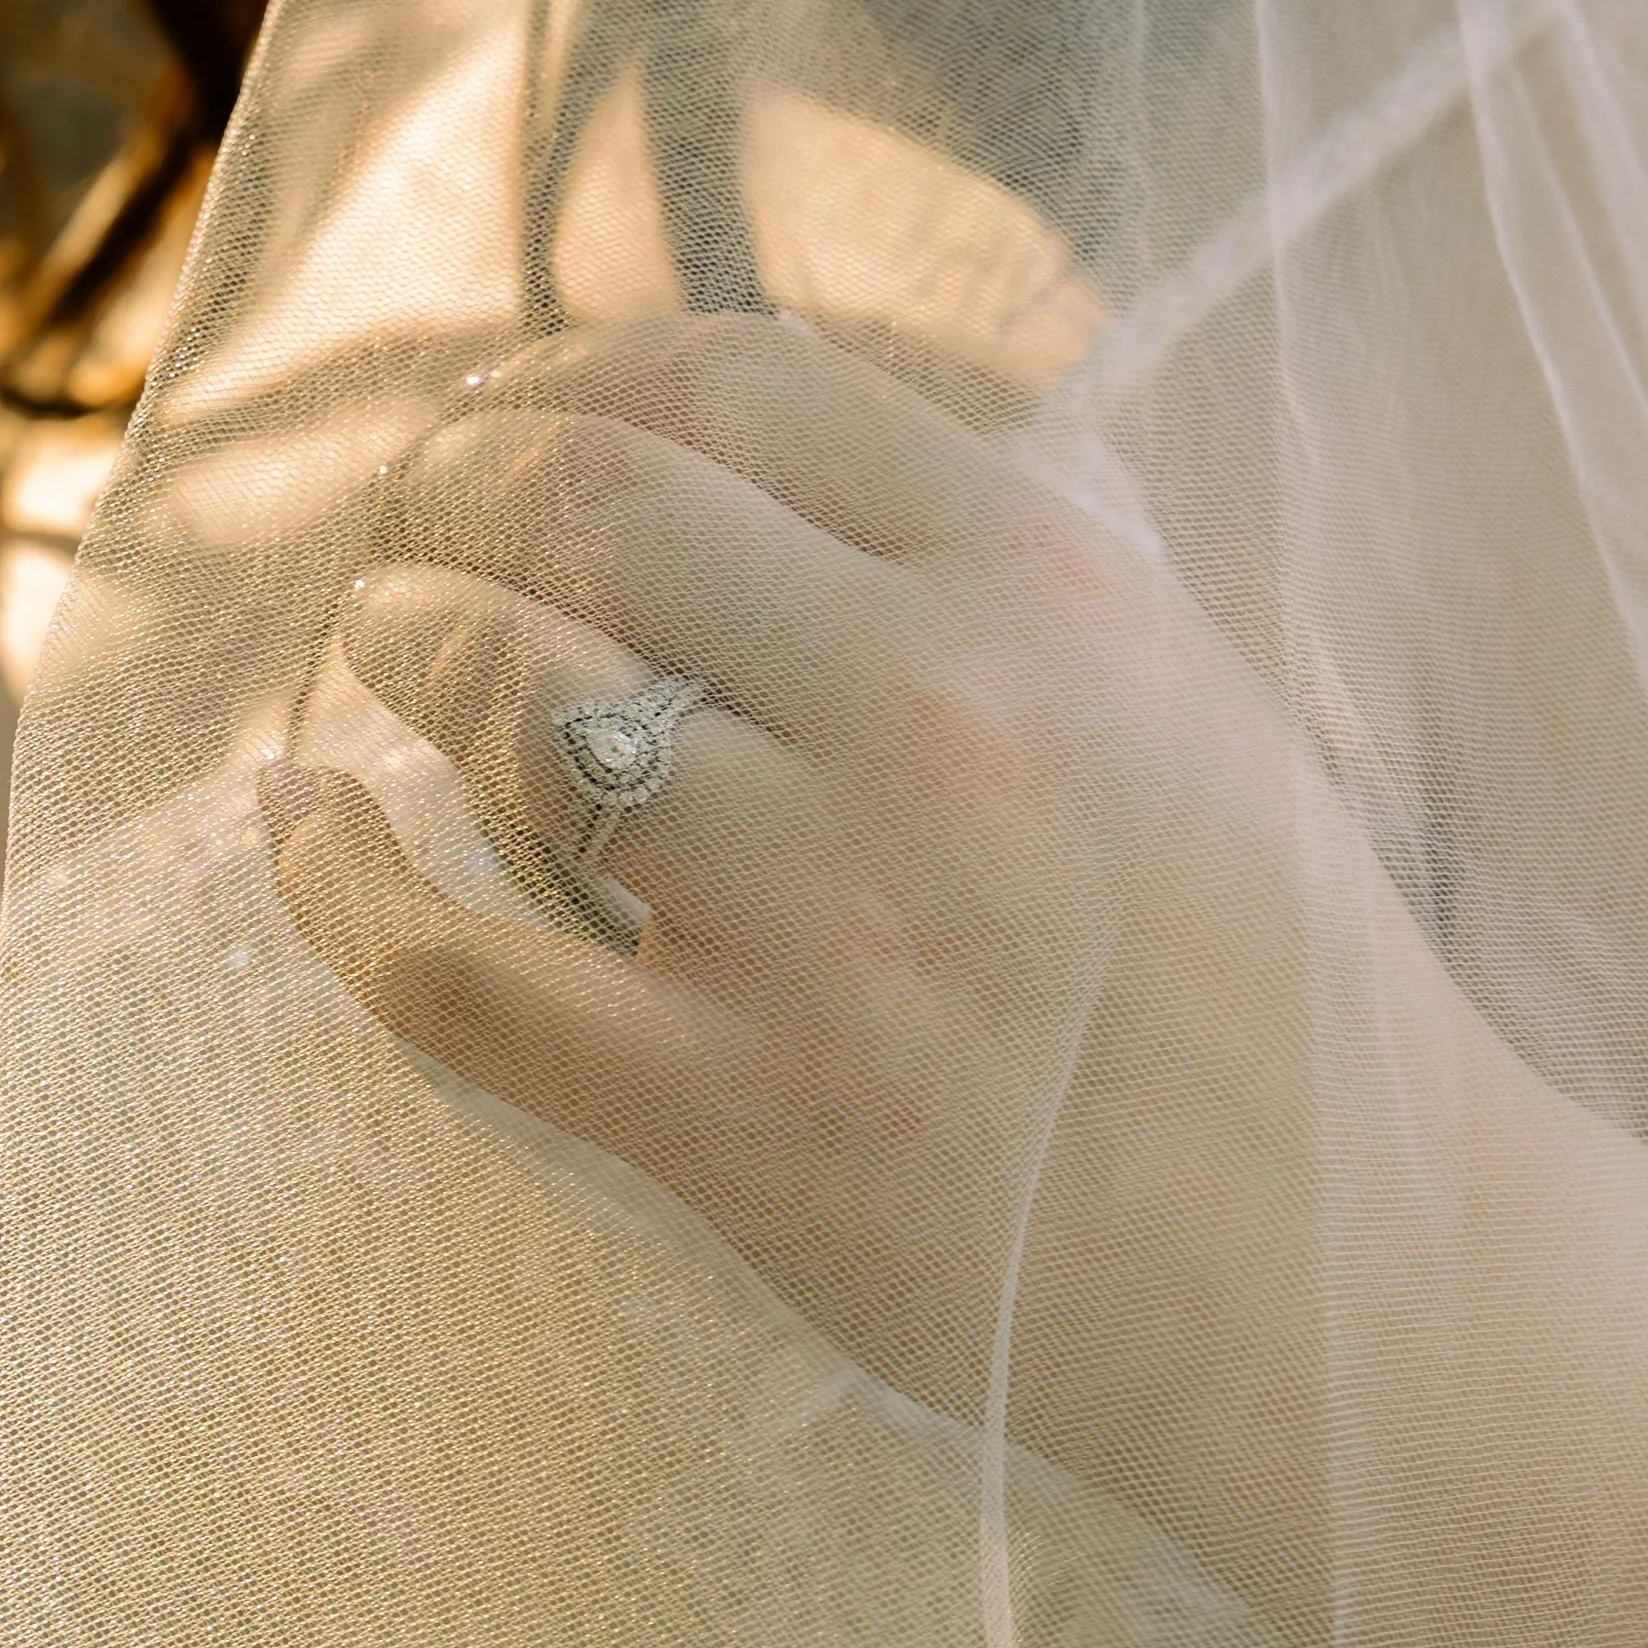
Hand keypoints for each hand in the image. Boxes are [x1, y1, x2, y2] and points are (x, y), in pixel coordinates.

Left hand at [262, 313, 1387, 1465]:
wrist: (1347, 1278)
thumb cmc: (1256, 971)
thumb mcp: (1167, 690)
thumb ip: (972, 559)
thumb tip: (705, 450)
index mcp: (1047, 591)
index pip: (740, 383)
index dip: (574, 369)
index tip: (501, 403)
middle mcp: (929, 722)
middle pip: (586, 507)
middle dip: (450, 483)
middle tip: (413, 516)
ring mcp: (821, 925)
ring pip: (502, 703)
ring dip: (400, 637)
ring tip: (383, 634)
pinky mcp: (733, 1116)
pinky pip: (455, 971)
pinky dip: (334, 883)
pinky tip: (300, 821)